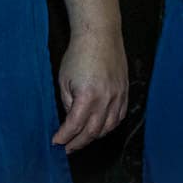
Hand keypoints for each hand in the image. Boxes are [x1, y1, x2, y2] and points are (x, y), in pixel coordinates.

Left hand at [52, 26, 127, 152]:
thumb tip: (71, 118)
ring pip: (108, 128)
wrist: (100, 35)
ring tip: (82, 140)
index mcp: (88, 96)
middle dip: (78, 143)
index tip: (57, 143)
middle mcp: (106, 99)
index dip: (64, 137)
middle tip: (68, 148)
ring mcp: (118, 97)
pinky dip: (109, 126)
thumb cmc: (79, 54)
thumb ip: (67, 102)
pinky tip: (100, 128)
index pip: (75, 126)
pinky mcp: (125, 92)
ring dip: (94, 137)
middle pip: (92, 132)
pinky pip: (119, 117)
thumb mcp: (64, 79)